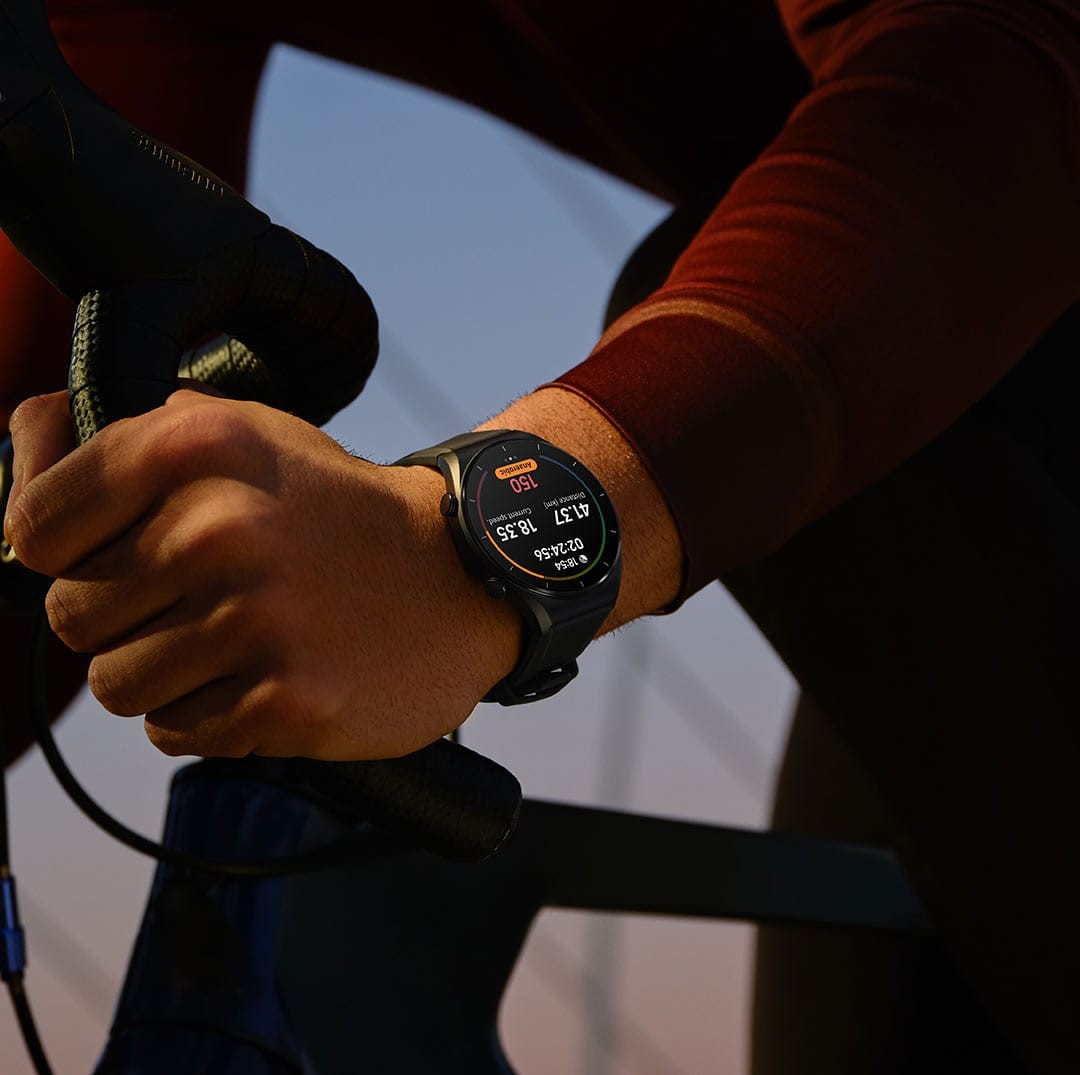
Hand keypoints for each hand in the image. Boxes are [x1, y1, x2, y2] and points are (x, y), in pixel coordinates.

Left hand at [3, 390, 519, 759]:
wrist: (458, 574)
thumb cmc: (331, 510)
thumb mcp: (242, 435)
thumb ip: (123, 434)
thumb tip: (29, 433)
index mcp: (195, 446)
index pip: (34, 527)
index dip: (61, 553)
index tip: (110, 556)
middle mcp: (219, 529)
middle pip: (71, 616)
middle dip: (120, 619)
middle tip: (194, 602)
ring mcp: (255, 622)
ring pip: (115, 687)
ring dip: (163, 674)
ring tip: (231, 643)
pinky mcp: (286, 703)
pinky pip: (175, 734)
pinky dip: (207, 715)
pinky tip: (262, 676)